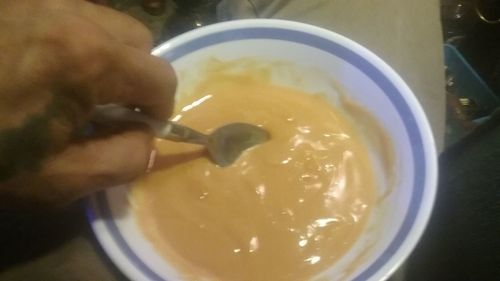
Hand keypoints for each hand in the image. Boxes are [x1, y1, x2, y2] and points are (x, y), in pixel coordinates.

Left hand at [0, 0, 175, 207]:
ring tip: (69, 86)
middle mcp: (71, 13)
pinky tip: (39, 67)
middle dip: (136, 75)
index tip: (136, 128)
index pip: (160, 77)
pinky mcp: (15, 1)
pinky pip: (67, 14)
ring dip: (105, 55)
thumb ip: (123, 161)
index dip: (158, 109)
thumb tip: (149, 140)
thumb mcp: (55, 179)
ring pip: (104, 22)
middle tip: (105, 105)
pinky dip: (72, 40)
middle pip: (139, 39)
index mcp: (88, 59)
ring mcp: (38, 0)